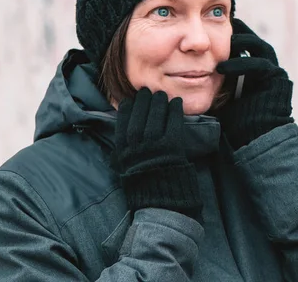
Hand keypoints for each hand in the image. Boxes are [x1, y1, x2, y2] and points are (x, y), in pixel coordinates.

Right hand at [112, 88, 202, 221]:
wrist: (162, 205)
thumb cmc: (144, 189)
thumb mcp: (125, 171)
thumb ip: (123, 154)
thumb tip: (121, 139)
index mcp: (123, 152)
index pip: (122, 123)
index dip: (127, 109)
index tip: (130, 101)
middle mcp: (136, 146)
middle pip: (138, 116)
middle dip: (143, 101)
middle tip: (146, 91)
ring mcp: (154, 146)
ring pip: (155, 116)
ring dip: (158, 102)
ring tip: (161, 95)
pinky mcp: (172, 147)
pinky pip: (172, 123)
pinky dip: (174, 111)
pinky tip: (175, 103)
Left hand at [216, 18, 293, 148]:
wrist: (254, 142)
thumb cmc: (234, 122)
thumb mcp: (220, 96)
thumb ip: (212, 81)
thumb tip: (185, 72)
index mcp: (253, 68)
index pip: (242, 43)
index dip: (227, 36)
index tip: (205, 32)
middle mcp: (267, 67)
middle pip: (252, 40)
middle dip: (235, 32)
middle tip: (215, 28)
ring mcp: (274, 72)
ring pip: (259, 46)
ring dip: (239, 43)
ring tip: (219, 44)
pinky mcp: (278, 79)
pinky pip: (260, 64)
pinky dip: (241, 63)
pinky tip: (222, 67)